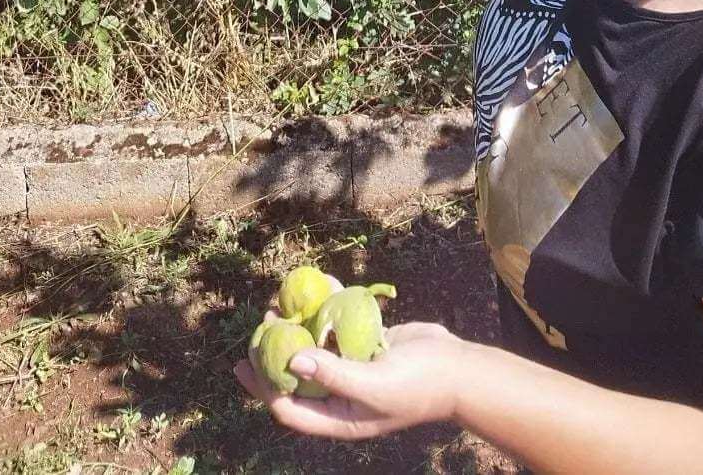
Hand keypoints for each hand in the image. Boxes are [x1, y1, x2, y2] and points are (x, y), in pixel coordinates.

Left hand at [234, 321, 467, 439]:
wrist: (457, 368)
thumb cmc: (417, 385)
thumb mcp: (373, 385)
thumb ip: (333, 375)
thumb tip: (291, 362)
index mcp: (338, 417)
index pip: (288, 408)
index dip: (263, 387)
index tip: (245, 361)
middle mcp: (341, 395)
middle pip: (296, 375)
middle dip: (275, 351)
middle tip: (260, 324)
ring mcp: (354, 368)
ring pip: (315, 347)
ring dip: (297, 325)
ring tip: (279, 302)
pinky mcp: (367, 345)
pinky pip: (339, 326)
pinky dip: (328, 308)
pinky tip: (319, 286)